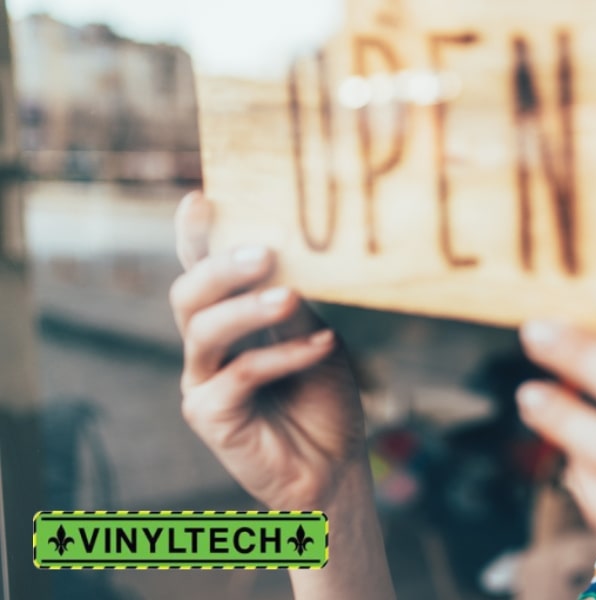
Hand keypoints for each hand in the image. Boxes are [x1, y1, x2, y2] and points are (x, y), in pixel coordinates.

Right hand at [171, 192, 394, 599]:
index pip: (203, 270)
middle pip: (189, 294)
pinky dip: (282, 357)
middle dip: (221, 267)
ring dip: (248, 308)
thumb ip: (296, 303)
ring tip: (290, 296)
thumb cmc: (323, 398)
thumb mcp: (318, 338)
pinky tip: (323, 347)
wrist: (336, 466)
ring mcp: (202, 381)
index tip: (202, 198)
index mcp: (229, 320)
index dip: (195, 236)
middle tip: (265, 251)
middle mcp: (206, 346)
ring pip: (204, 330)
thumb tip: (289, 254)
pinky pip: (238, 376)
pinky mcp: (208, 416)